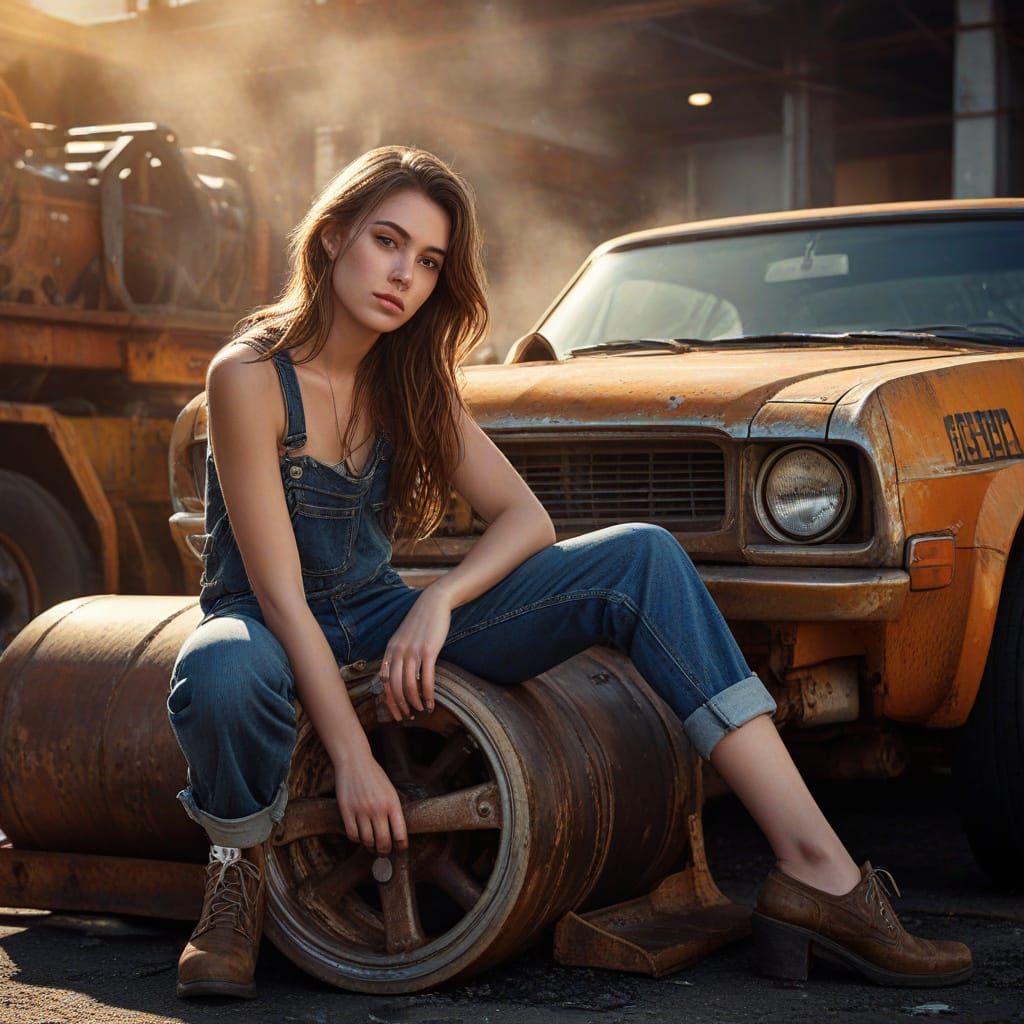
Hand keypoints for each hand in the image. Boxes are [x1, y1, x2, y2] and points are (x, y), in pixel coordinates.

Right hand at [334, 753, 407, 855]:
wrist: (354, 761)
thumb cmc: (375, 776)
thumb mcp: (389, 791)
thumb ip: (392, 810)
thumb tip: (394, 834)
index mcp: (392, 803)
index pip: (400, 832)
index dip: (401, 845)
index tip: (401, 849)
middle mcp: (377, 808)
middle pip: (383, 841)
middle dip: (385, 850)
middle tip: (384, 852)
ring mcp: (361, 810)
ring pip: (367, 840)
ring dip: (370, 846)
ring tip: (372, 845)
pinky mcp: (346, 810)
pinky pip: (352, 834)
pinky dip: (357, 839)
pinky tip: (360, 836)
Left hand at [379, 584, 452, 720]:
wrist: (433, 603)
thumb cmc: (420, 622)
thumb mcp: (403, 638)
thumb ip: (398, 654)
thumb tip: (397, 675)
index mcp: (390, 650)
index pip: (383, 681)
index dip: (388, 700)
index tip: (396, 712)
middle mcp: (398, 652)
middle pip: (394, 686)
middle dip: (400, 705)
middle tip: (407, 716)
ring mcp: (412, 652)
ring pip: (409, 685)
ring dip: (414, 702)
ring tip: (421, 710)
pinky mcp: (428, 651)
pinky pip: (426, 678)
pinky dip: (427, 694)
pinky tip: (430, 702)